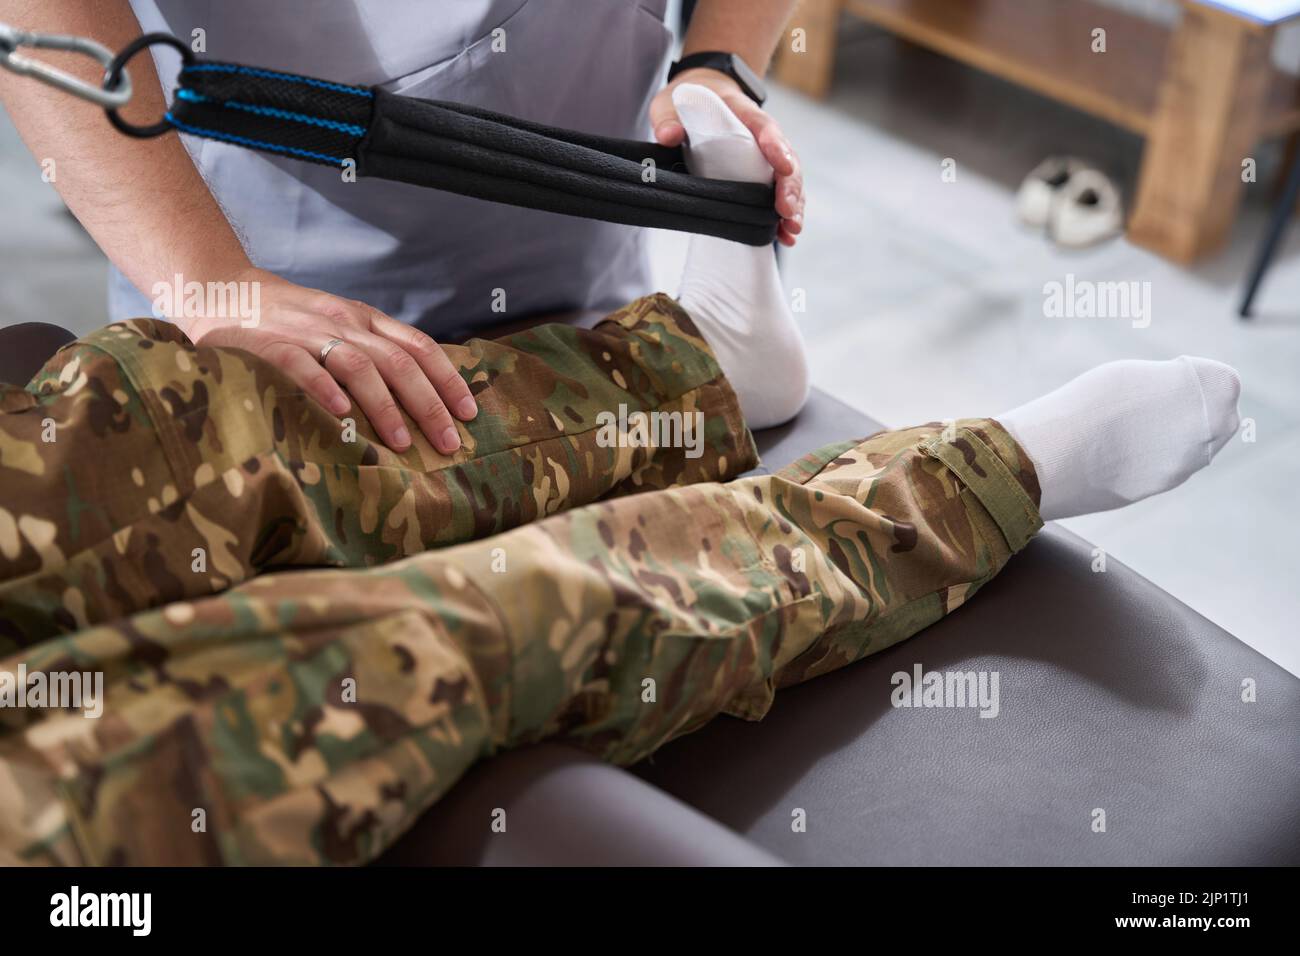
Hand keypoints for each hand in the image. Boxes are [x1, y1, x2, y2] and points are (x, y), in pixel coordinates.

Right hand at [177, 268, 476, 454]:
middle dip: (429, 404)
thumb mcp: (337, 327)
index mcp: (363, 319)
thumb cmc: (285, 322)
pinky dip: (322, 387)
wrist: (215, 288)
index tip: (470, 413)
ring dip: (385, 406)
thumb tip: (422, 399)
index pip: (419, 346)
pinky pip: (299, 364)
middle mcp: (342, 322)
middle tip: (449, 443)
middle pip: (399, 361)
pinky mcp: (266, 343)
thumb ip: (372, 352)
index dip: (448, 380)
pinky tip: (340, 414)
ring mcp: (305, 331)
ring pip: (358, 364)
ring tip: (403, 443)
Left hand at [649, 68, 803, 246]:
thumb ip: (667, 118)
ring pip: (788, 178)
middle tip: (786, 212)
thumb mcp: (669, 104)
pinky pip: (778, 192)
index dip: (775, 146)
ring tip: (791, 229)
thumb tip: (669, 136)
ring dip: (793, 204)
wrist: (699, 95)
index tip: (784, 167)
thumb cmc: (686, 101)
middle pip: (786, 158)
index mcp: (741, 112)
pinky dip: (783, 214)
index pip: (764, 126)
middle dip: (790, 186)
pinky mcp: (760, 172)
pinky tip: (784, 236)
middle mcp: (761, 133)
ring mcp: (764, 155)